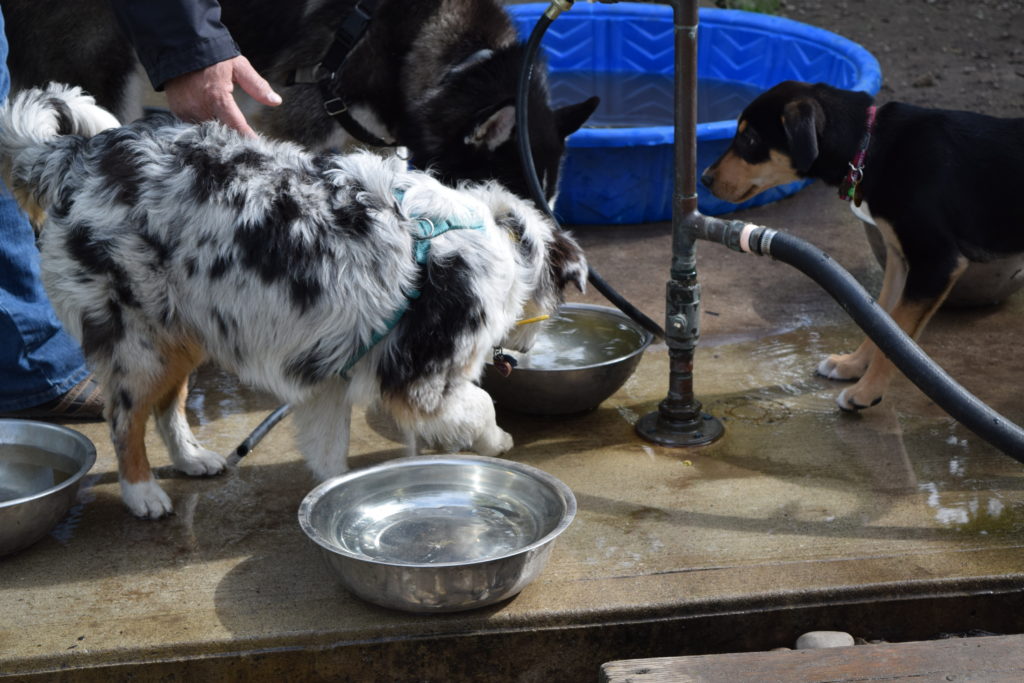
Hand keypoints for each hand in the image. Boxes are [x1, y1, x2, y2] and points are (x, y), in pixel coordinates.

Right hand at [164, 55, 281, 136]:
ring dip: (215, 125)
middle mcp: (199, 106)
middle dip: (230, 130)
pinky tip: (206, 110)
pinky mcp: (176, 110)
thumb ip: (257, 85)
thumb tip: (276, 101)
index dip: (247, 137)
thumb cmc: (213, 56)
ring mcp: (185, 109)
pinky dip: (201, 120)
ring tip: (220, 115)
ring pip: (206, 128)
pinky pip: (192, 122)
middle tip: (238, 126)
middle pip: (220, 129)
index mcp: (217, 97)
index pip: (235, 125)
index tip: (257, 146)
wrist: (180, 46)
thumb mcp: (239, 66)